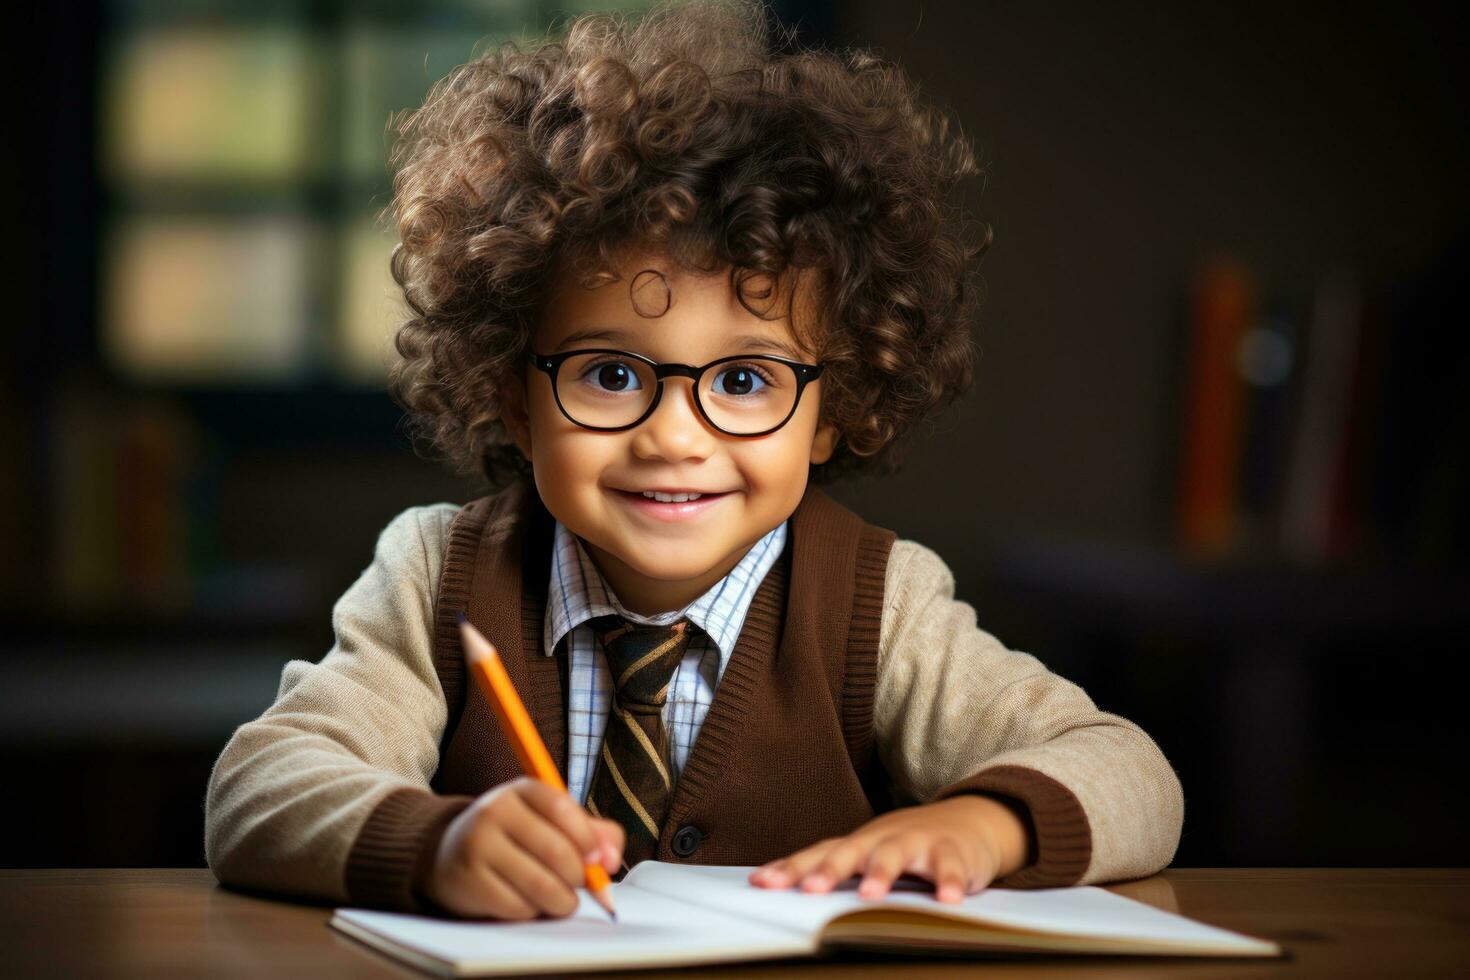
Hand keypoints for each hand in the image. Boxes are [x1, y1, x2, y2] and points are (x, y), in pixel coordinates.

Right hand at [420, 776, 624, 918]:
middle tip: (580, 885)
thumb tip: (611, 860)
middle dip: (579, 877)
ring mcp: (477, 846)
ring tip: (563, 900)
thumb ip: (593, 833)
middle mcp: (494, 811)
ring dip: (562, 901)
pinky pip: (518, 907)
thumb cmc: (516, 838)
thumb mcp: (551, 823)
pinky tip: (529, 903)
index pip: (561, 807)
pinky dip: (533, 912)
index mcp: (521, 790)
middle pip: (556, 851)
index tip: (598, 860)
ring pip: (540, 885)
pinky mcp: (468, 882)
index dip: (587, 838)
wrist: (450, 854)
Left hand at [748, 795, 1031, 902]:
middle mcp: (881, 838)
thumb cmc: (904, 845)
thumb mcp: (867, 855)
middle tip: (810, 890)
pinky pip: (950, 866)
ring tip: (870, 896)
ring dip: (882, 873)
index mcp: (857, 843)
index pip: (818, 854)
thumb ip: (831, 870)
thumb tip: (775, 889)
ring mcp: (917, 841)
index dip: (790, 868)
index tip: (762, 884)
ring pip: (896, 854)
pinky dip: (950, 882)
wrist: (967, 820)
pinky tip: (948, 901)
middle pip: (851, 850)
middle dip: (829, 870)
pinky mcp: (952, 850)